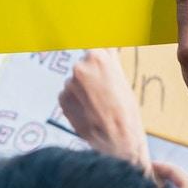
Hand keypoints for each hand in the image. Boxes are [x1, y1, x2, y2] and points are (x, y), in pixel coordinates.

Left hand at [57, 49, 150, 174]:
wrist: (118, 141)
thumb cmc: (126, 112)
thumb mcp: (122, 80)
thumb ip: (110, 62)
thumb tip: (106, 48)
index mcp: (98, 56)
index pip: (93, 46)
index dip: (96, 55)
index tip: (95, 54)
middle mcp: (80, 66)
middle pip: (83, 65)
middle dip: (91, 75)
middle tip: (103, 92)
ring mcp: (69, 83)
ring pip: (75, 82)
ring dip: (83, 90)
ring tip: (98, 106)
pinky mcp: (62, 98)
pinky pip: (68, 95)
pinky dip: (75, 102)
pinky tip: (88, 112)